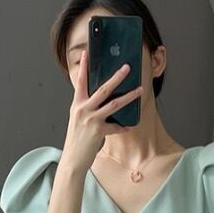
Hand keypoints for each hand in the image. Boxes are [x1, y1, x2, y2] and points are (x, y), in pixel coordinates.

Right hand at [62, 48, 142, 173]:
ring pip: (114, 104)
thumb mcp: (78, 119)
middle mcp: (83, 109)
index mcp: (77, 104)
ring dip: (129, 96)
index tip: (87, 53)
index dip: (83, 67)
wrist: (73, 159)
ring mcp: (91, 120)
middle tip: (127, 67)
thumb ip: (87, 107)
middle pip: (102, 89)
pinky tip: (129, 126)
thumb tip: (101, 99)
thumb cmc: (77, 139)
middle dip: (117, 77)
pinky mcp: (98, 131)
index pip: (80, 81)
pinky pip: (116, 127)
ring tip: (140, 90)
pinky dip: (123, 127)